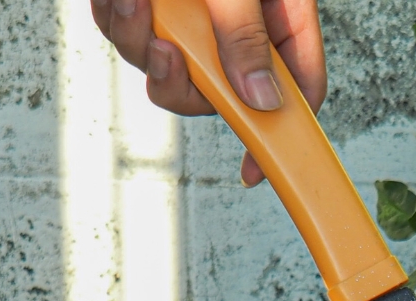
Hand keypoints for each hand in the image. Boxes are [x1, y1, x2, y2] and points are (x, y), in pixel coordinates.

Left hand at [91, 0, 326, 186]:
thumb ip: (245, 35)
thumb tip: (260, 103)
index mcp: (282, 13)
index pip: (297, 92)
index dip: (279, 138)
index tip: (256, 169)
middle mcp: (239, 20)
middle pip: (222, 91)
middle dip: (186, 82)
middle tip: (171, 52)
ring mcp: (193, 12)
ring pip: (169, 65)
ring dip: (142, 43)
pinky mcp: (152, 0)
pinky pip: (131, 32)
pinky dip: (118, 15)